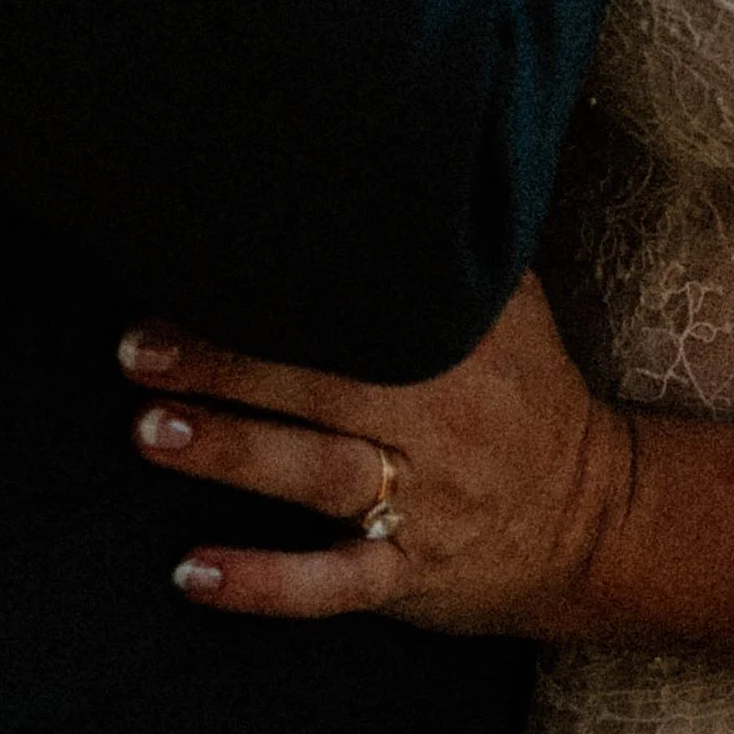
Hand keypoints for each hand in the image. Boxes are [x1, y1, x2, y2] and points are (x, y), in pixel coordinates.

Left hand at [118, 274, 634, 635]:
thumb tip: (393, 148)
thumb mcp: (512, 309)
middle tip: (139, 343)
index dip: (279, 286)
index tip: (202, 257)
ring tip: (150, 430)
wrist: (594, 520)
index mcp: (460, 345)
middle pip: (324, 384)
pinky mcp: (407, 577)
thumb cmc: (528, 396)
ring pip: (318, 476)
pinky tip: (193, 573)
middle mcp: (441, 421)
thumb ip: (452, 245)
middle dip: (226, 362)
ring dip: (232, 452)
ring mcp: (423, 505)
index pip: (362, 307)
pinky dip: (263, 584)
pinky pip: (330, 585)